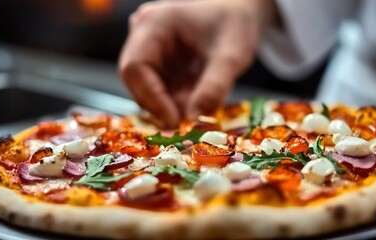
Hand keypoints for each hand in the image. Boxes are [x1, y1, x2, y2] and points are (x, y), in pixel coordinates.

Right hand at [119, 0, 276, 127]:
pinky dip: (176, 102)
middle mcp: (144, 36)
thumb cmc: (235, 25)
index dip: (151, 98)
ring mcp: (150, 50)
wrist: (240, 15)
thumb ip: (214, 87)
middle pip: (137, 80)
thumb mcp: (232, 55)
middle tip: (187, 125)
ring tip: (198, 113)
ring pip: (147, 89)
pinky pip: (159, 90)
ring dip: (170, 106)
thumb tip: (195, 119)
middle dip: (160, 105)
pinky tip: (197, 104)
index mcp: (155, 24)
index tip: (174, 121)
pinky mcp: (159, 64)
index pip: (135, 67)